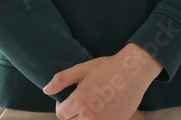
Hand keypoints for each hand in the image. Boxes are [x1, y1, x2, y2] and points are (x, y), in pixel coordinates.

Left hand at [44, 44, 162, 119]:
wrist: (135, 70)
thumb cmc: (109, 67)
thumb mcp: (83, 69)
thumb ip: (61, 79)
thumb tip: (46, 90)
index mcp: (79, 101)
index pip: (61, 114)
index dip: (63, 105)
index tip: (71, 98)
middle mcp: (90, 115)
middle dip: (73, 113)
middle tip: (83, 100)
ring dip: (85, 118)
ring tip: (92, 105)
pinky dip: (99, 118)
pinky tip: (103, 108)